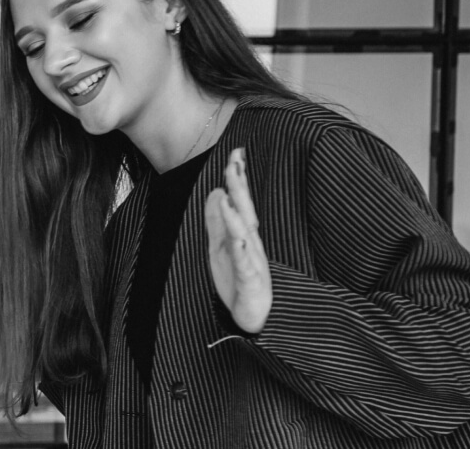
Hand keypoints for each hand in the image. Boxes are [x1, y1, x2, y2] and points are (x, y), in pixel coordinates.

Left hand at [205, 147, 272, 333]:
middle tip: (235, 159)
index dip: (238, 178)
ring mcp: (251, 261)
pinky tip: (236, 235)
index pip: (240, 201)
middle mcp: (249, 244)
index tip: (236, 152)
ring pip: (244, 233)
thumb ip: (217, 221)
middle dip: (240, 185)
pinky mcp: (250, 280)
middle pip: (244, 210)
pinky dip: (240, 247)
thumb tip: (216, 192)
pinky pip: (244, 262)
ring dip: (237, 211)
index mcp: (242, 234)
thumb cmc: (237, 281)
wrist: (252, 317)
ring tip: (229, 191)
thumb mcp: (220, 247)